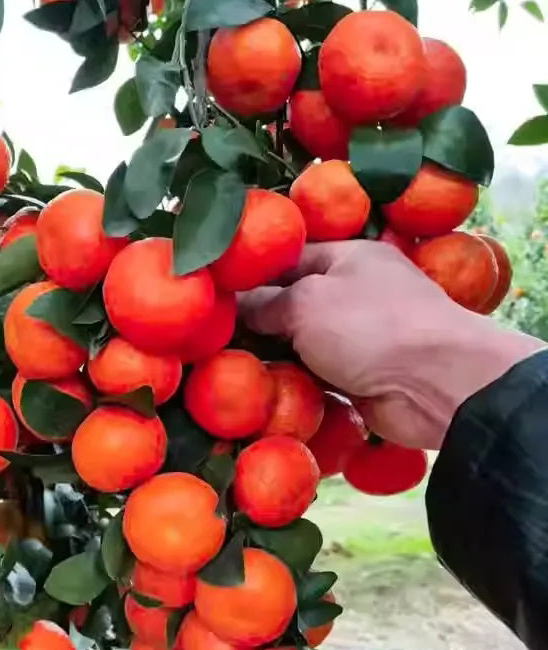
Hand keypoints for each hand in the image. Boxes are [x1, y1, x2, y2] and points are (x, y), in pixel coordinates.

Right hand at [239, 240, 543, 448]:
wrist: (437, 385)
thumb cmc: (370, 327)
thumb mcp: (308, 303)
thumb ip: (266, 303)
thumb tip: (234, 305)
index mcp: (348, 259)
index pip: (288, 260)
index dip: (251, 276)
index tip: (214, 296)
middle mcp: (353, 294)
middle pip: (292, 304)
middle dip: (257, 322)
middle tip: (212, 337)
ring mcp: (358, 338)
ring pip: (302, 344)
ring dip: (272, 356)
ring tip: (225, 366)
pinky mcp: (359, 377)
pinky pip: (316, 375)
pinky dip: (294, 383)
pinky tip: (260, 390)